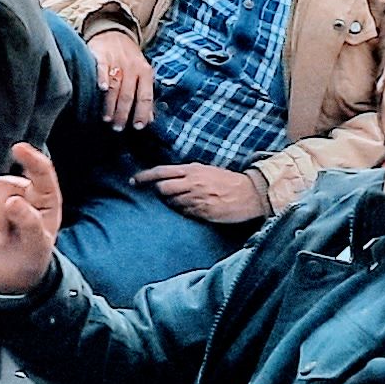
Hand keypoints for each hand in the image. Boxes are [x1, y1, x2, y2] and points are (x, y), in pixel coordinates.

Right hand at [0, 139, 67, 296]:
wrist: (9, 273)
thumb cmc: (30, 256)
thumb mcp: (38, 246)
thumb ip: (30, 224)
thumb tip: (12, 202)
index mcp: (43, 197)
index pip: (40, 172)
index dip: (30, 160)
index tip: (18, 149)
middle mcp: (17, 190)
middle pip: (0, 186)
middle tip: (2, 242)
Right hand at [88, 28, 157, 131]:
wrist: (115, 32)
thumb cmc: (129, 59)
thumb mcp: (142, 74)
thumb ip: (144, 95)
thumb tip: (148, 119)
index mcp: (146, 72)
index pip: (145, 96)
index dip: (142, 112)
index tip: (137, 127)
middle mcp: (132, 67)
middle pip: (128, 95)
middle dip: (123, 113)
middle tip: (117, 127)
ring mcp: (117, 61)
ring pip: (115, 86)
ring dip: (110, 104)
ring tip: (106, 119)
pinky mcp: (101, 55)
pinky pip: (102, 68)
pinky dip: (102, 78)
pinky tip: (101, 89)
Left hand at [139, 160, 268, 228]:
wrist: (251, 193)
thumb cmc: (228, 181)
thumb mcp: (206, 170)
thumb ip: (187, 172)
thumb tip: (168, 176)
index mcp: (192, 170)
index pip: (161, 172)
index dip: (144, 176)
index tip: (133, 181)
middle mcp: (192, 184)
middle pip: (161, 188)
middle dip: (158, 192)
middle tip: (162, 194)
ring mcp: (197, 199)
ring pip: (171, 202)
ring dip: (172, 203)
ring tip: (184, 201)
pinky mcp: (203, 212)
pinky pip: (184, 213)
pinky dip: (184, 211)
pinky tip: (193, 209)